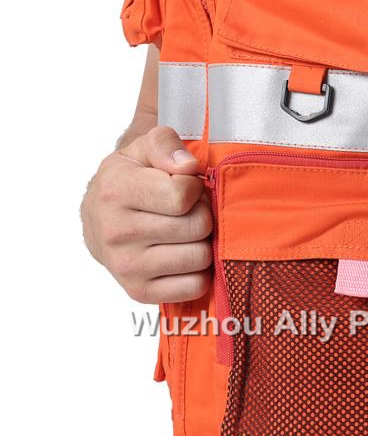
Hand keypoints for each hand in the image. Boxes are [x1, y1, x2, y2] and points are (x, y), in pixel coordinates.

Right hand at [81, 126, 212, 302]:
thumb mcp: (141, 150)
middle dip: (201, 216)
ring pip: (199, 257)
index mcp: (116, 191)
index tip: (185, 188)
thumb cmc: (130, 182)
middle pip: (197, 227)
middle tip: (187, 213)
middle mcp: (116, 232)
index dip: (194, 189)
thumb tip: (188, 167)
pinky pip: (195, 287)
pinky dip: (197, 273)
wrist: (99, 221)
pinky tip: (182, 258)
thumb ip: (165, 143)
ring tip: (184, 234)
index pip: (182, 196)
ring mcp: (127, 266)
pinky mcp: (140, 292)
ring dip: (201, 244)